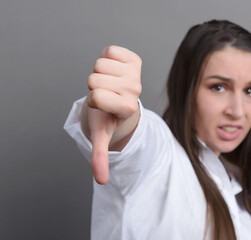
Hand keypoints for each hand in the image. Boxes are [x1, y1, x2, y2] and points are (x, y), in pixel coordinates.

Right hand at [86, 46, 141, 184]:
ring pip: (100, 63)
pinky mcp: (134, 58)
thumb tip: (101, 181)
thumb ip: (101, 156)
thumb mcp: (103, 134)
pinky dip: (107, 59)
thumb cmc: (109, 115)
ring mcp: (136, 73)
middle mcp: (136, 90)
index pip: (95, 97)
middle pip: (94, 78)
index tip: (103, 106)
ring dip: (101, 73)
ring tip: (110, 83)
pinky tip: (115, 70)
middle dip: (95, 86)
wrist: (122, 97)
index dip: (92, 100)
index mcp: (129, 108)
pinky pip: (109, 50)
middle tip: (107, 94)